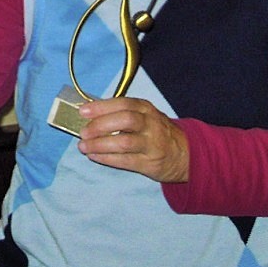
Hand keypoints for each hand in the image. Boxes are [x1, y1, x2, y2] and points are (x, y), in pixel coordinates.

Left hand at [75, 96, 189, 182]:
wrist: (184, 154)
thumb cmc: (155, 131)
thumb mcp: (144, 116)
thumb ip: (121, 113)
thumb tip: (88, 113)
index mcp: (146, 109)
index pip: (123, 103)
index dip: (101, 107)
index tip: (82, 111)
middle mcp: (151, 124)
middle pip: (125, 120)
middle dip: (101, 125)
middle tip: (83, 132)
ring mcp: (152, 144)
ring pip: (124, 142)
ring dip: (100, 144)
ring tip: (83, 146)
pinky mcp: (150, 163)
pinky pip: (125, 161)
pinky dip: (107, 158)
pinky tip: (94, 156)